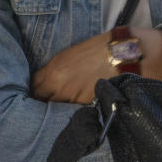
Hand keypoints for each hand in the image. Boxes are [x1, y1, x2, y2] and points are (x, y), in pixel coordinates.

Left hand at [31, 28, 161, 103]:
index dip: (35, 92)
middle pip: (43, 103)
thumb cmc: (100, 48)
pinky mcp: (90, 107)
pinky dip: (73, 113)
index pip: (34, 89)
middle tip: (45, 104)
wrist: (127, 53)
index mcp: (54, 71)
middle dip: (43, 103)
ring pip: (58, 110)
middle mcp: (61, 87)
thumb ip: (58, 69)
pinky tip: (76, 110)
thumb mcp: (72, 54)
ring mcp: (75, 99)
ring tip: (60, 108)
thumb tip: (51, 80)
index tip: (36, 94)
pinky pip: (75, 113)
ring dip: (58, 109)